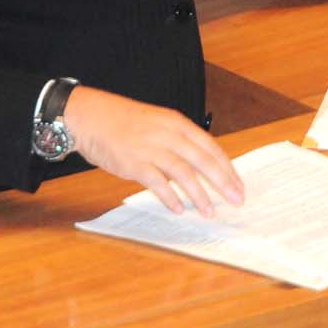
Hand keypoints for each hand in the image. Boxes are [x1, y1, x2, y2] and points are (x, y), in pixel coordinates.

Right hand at [61, 86, 245, 216]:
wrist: (89, 116)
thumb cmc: (122, 122)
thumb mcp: (157, 123)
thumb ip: (177, 142)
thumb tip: (198, 167)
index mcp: (176, 123)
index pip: (210, 146)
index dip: (227, 168)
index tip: (238, 185)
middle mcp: (167, 134)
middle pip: (203, 160)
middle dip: (223, 183)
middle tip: (236, 201)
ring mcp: (150, 148)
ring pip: (184, 173)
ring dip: (199, 195)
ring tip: (209, 212)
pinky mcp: (133, 162)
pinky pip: (157, 183)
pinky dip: (170, 197)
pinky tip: (178, 209)